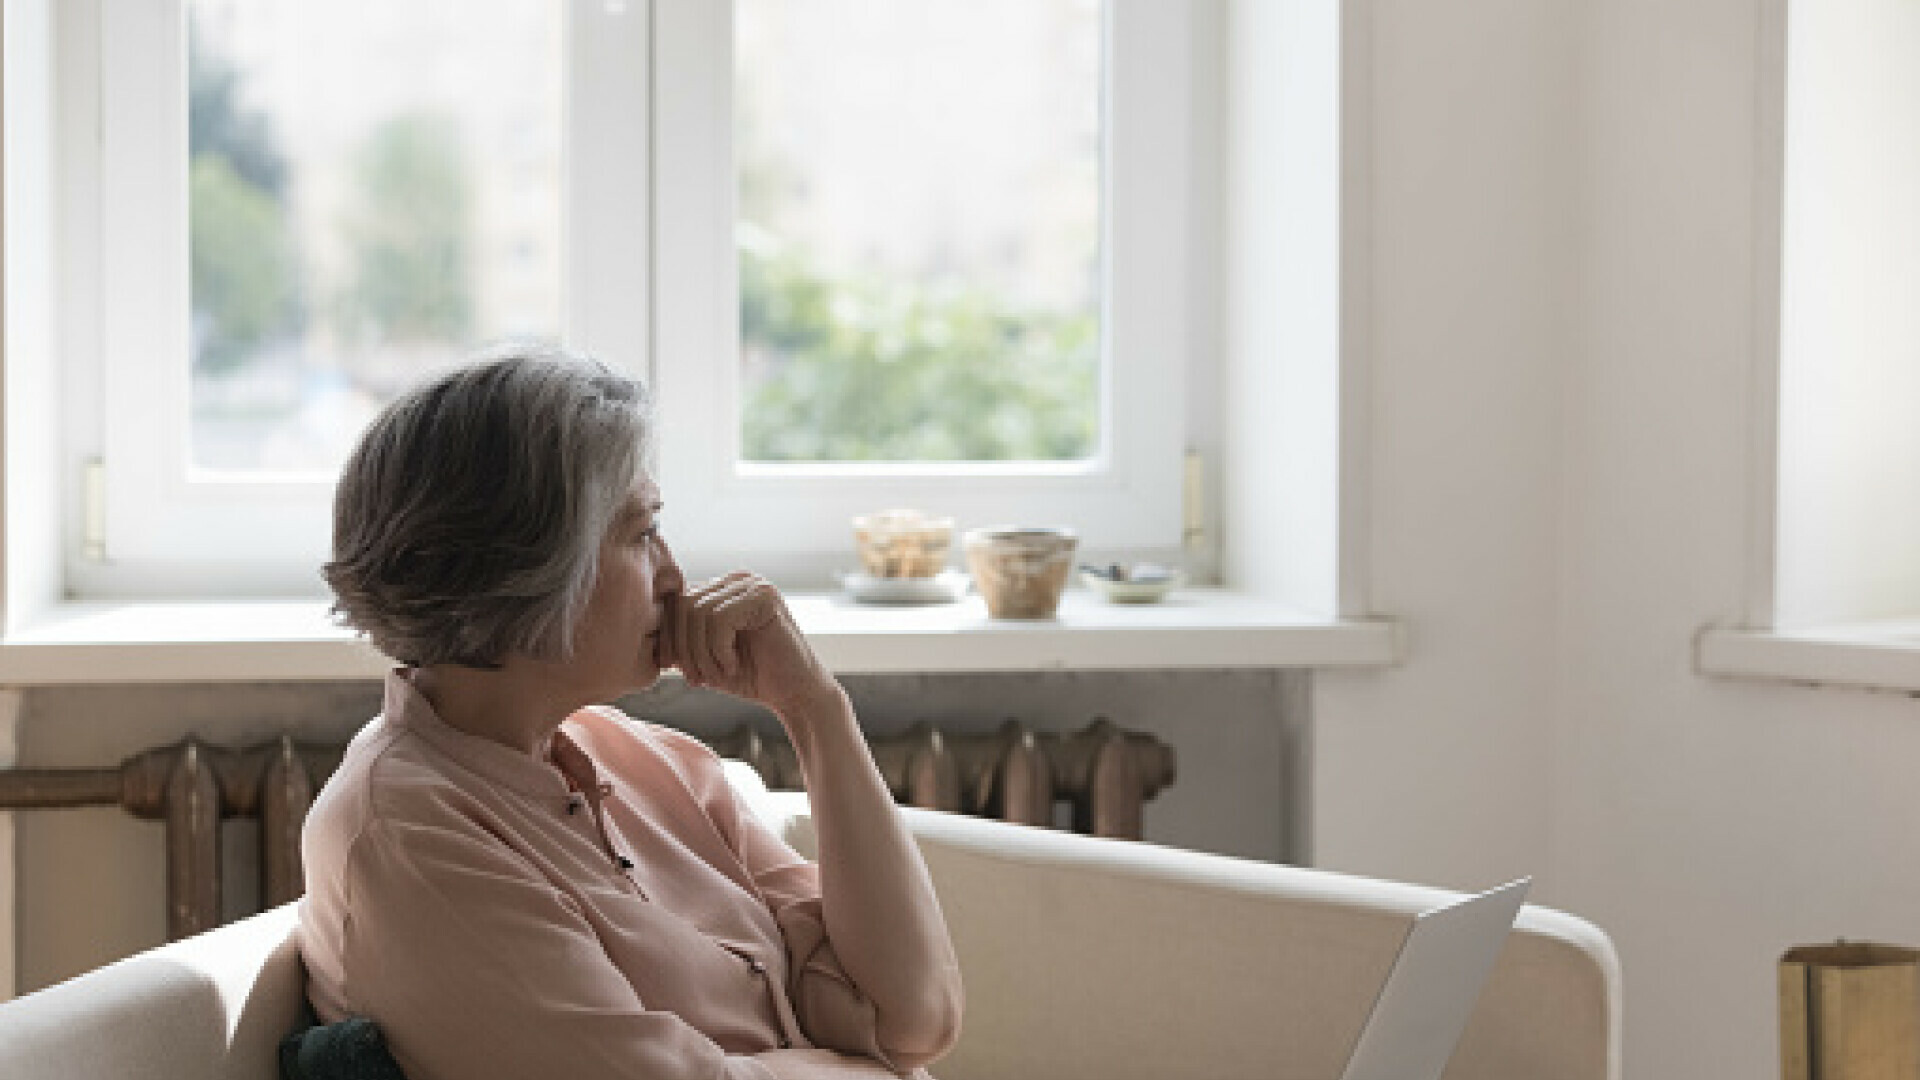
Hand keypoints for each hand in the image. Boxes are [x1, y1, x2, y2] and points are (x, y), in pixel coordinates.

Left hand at [657, 572, 842, 719]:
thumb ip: (682, 638)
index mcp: (721, 589)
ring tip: (717, 675)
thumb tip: (647, 632)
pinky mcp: (765, 597)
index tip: (675, 670)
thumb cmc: (751, 676)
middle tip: (696, 678)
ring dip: (702, 653)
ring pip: (700, 612)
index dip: (669, 637)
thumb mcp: (704, 656)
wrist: (795, 694)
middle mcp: (737, 579)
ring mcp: (753, 584)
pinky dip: (719, 650)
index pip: (676, 601)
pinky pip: (720, 618)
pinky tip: (733, 666)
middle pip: (684, 604)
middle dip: (684, 648)